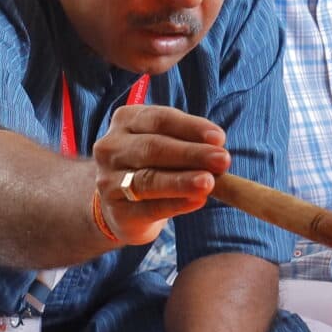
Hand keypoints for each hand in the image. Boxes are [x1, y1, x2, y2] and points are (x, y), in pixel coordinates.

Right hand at [90, 104, 231, 244]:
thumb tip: (217, 146)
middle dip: (191, 154)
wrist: (123, 204)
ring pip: (148, 179)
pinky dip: (175, 204)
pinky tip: (196, 201)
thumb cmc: (154, 165)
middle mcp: (112, 148)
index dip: (190, 127)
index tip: (219, 138)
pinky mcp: (117, 212)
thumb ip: (188, 142)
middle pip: (153, 148)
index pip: (159, 119)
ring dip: (182, 181)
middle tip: (222, 160)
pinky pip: (149, 208)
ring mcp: (109, 180)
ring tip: (209, 182)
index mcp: (126, 121)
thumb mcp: (167, 143)